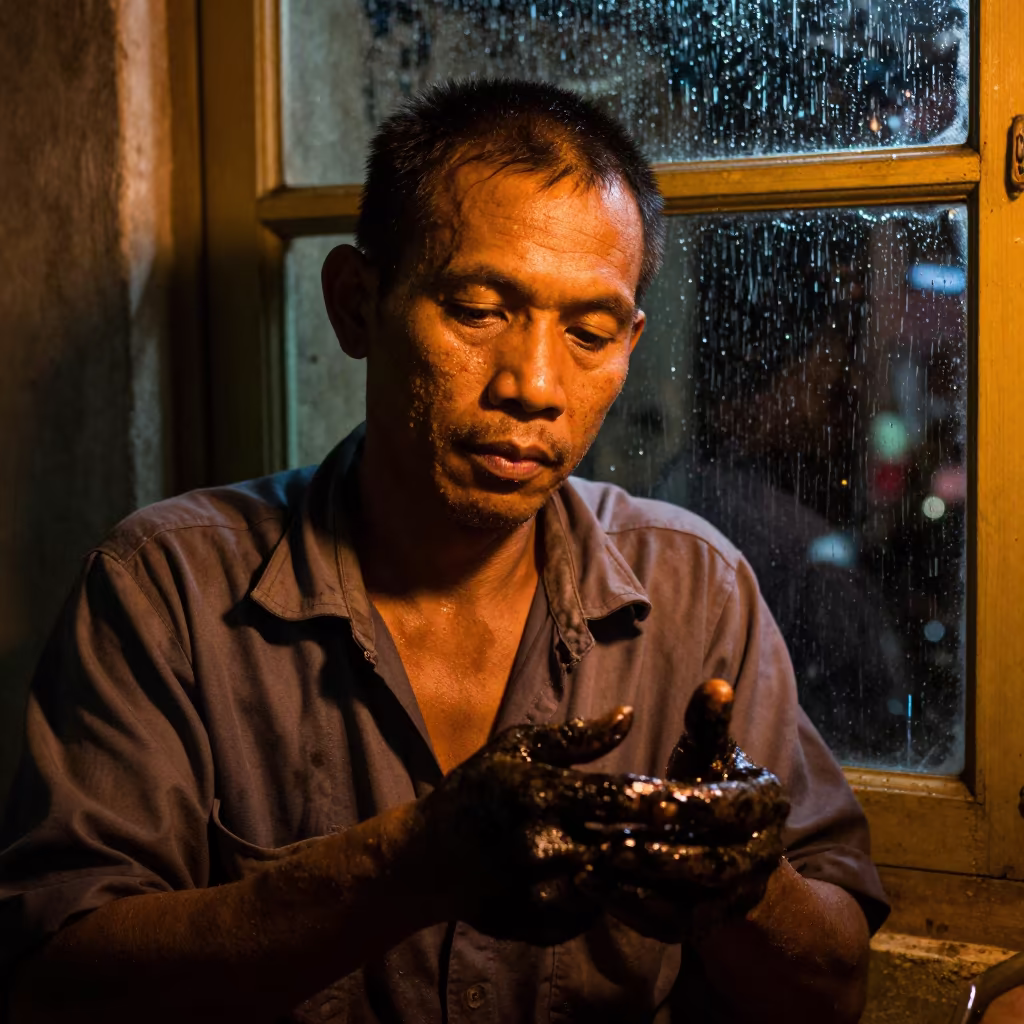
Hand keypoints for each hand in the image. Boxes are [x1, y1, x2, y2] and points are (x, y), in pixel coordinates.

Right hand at [418, 707, 721, 944]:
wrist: (428, 859)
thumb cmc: (478, 789)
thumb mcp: (519, 748)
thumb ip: (577, 738)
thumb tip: (629, 715)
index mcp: (538, 795)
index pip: (613, 797)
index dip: (656, 798)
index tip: (688, 795)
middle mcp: (541, 847)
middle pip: (624, 848)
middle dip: (661, 842)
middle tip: (695, 834)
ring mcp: (541, 893)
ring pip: (616, 886)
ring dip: (641, 873)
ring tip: (669, 858)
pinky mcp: (543, 927)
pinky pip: (596, 914)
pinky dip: (613, 898)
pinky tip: (625, 882)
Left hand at [590, 679, 789, 941]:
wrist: (726, 844)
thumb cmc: (709, 782)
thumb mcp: (710, 751)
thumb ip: (709, 723)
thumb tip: (716, 685)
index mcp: (765, 806)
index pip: (728, 811)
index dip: (689, 807)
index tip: (648, 801)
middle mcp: (760, 857)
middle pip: (713, 866)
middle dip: (661, 857)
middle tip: (610, 845)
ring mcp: (735, 897)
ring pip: (689, 902)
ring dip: (638, 889)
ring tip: (590, 869)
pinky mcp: (706, 923)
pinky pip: (669, 925)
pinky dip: (630, 910)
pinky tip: (591, 887)